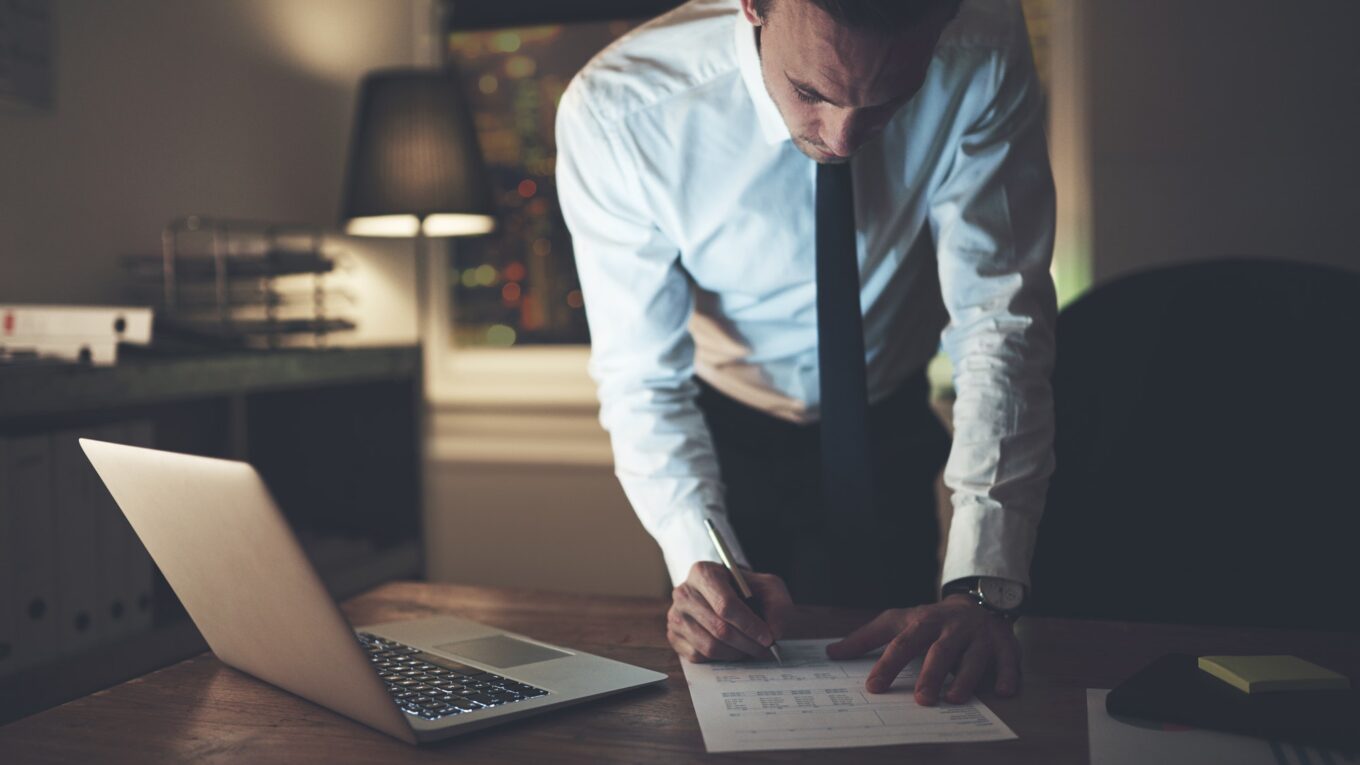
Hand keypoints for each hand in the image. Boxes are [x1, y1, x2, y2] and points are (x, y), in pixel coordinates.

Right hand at [667, 561, 793, 661]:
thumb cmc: (748, 590)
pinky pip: (699, 656)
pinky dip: (722, 658)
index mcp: (703, 572)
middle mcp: (683, 593)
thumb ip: (776, 606)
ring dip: (737, 653)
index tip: (768, 637)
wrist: (729, 594)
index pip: (726, 605)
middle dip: (748, 643)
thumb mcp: (768, 588)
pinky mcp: (674, 636)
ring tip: (753, 650)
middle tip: (766, 649)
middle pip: (719, 628)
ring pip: (709, 646)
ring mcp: (675, 616)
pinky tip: (734, 649)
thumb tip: (773, 631)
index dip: (749, 625)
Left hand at [825, 594, 1019, 704]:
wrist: (977, 601)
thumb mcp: (898, 621)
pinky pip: (1009, 660)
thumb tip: (831, 653)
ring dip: (965, 679)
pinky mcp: (1005, 644)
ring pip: (974, 658)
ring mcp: (980, 635)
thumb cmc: (930, 620)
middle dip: (930, 674)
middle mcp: (953, 627)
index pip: (903, 643)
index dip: (887, 665)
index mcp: (924, 621)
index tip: (873, 686)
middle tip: (920, 699)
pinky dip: (1008, 675)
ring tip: (953, 699)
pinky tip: (1004, 692)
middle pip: (940, 651)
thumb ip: (867, 638)